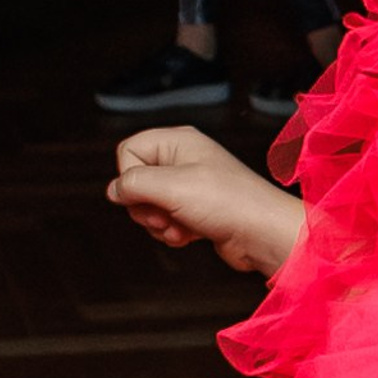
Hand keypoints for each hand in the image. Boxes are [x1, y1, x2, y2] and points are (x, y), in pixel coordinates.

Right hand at [107, 127, 303, 273]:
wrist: (264, 235)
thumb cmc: (230, 203)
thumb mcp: (171, 186)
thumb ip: (133, 184)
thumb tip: (113, 191)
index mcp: (178, 142)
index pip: (128, 151)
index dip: (130, 177)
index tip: (149, 193)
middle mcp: (184, 161)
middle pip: (136, 182)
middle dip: (145, 206)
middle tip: (166, 215)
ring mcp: (191, 188)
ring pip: (149, 206)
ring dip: (159, 223)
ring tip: (182, 226)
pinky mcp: (198, 212)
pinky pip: (166, 222)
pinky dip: (173, 232)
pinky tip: (190, 236)